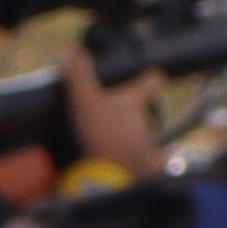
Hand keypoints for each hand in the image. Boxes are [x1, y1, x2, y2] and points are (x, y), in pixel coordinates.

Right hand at [62, 43, 167, 178]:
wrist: (111, 176)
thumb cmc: (101, 134)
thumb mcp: (83, 100)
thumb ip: (78, 75)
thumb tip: (71, 51)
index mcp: (135, 101)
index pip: (153, 81)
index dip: (151, 78)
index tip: (149, 77)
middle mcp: (148, 121)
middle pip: (150, 110)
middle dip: (138, 112)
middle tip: (118, 114)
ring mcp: (149, 145)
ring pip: (149, 135)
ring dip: (139, 136)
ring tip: (120, 141)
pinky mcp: (148, 168)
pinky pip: (155, 163)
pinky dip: (152, 162)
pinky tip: (145, 164)